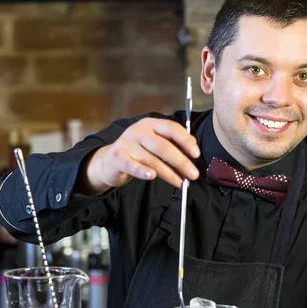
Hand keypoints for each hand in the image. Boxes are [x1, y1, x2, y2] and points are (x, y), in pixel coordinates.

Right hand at [79, 118, 200, 194]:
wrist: (109, 161)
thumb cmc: (137, 151)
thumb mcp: (154, 142)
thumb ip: (171, 143)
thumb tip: (193, 148)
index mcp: (151, 124)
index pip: (171, 128)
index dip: (185, 141)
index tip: (197, 155)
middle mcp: (138, 131)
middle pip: (164, 146)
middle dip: (181, 161)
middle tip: (193, 174)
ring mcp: (127, 144)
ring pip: (152, 160)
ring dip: (169, 173)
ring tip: (181, 183)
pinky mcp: (118, 158)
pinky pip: (132, 166)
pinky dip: (142, 171)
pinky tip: (152, 176)